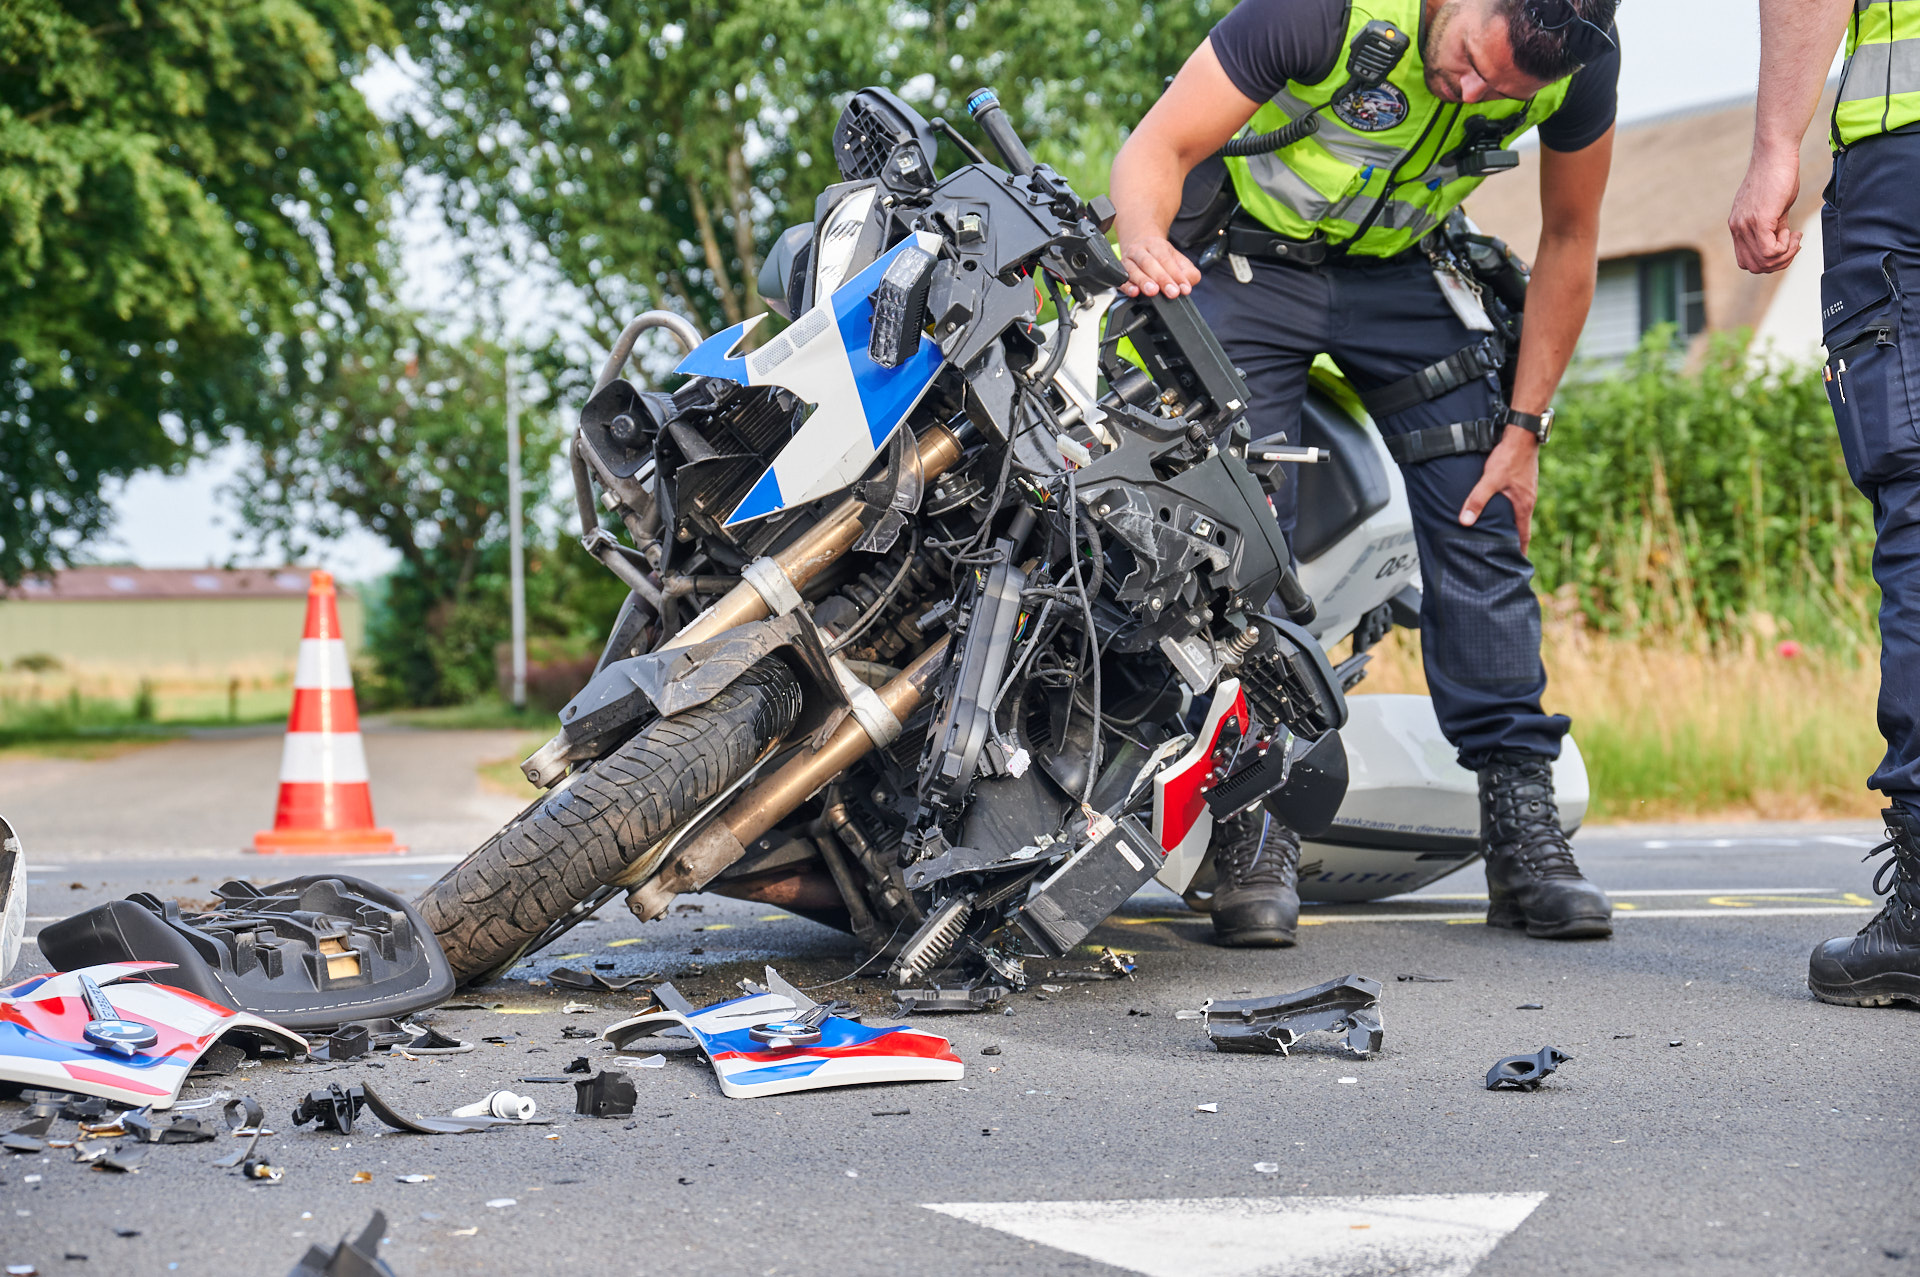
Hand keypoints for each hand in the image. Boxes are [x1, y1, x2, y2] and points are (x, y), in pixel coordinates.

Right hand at [1119, 235, 1201, 297]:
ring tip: (1153, 292)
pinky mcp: (1120, 272)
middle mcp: (1139, 250)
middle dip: (1161, 279)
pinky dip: (1127, 286)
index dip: (1176, 275)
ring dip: (1144, 281)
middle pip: (1149, 263)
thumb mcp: (1178, 261)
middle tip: (1171, 292)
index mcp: (1156, 245)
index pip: (1166, 259)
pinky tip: (1134, 292)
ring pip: (1134, 270)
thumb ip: (1188, 273)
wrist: (1140, 247)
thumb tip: (1187, 286)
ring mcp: (1127, 260)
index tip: (1184, 289)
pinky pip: (1121, 279)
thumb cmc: (1161, 258)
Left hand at [1458, 426, 1539, 552]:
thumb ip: (1477, 500)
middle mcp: (1528, 501)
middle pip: (1520, 527)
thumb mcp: (1490, 480)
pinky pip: (1515, 502)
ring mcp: (1526, 490)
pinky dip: (1508, 511)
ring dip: (1510, 525)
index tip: (1516, 566)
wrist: (1522, 433)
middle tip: (1503, 556)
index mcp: (1523, 506)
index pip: (1523, 536)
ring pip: (1517, 514)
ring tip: (1498, 536)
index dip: (1519, 552)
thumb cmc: (1509, 456)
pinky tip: (1498, 510)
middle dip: (1512, 542)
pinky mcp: (1521, 481)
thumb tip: (1465, 521)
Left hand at [1729, 145, 1802, 273]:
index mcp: (1738, 227)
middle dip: (1778, 262)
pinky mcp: (1758, 220)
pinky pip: (1769, 251)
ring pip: (1763, 262)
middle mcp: (1737, 228)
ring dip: (1784, 255)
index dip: (1769, 260)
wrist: (1776, 156)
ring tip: (1794, 236)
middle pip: (1753, 266)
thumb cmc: (1778, 177)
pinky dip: (1785, 247)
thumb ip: (1773, 229)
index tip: (1787, 243)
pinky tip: (1792, 231)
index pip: (1747, 261)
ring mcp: (1746, 225)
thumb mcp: (1773, 209)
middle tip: (1794, 244)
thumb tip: (1780, 245)